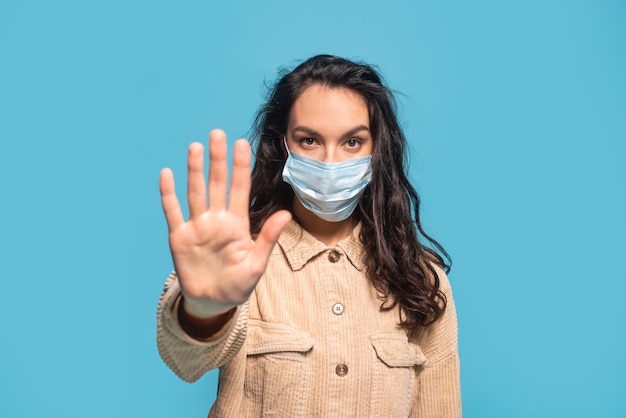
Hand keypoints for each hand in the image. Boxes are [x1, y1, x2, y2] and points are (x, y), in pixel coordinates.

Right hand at [159, 129, 290, 318]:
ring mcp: (197, 226)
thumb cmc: (239, 285)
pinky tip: (166, 174)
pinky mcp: (179, 237)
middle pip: (217, 183)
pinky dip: (168, 194)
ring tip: (195, 147)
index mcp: (237, 224)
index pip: (239, 188)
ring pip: (196, 192)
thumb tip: (285, 213)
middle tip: (217, 134)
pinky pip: (172, 212)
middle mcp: (217, 219)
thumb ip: (268, 238)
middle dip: (217, 159)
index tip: (241, 143)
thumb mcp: (257, 263)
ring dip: (194, 170)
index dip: (240, 166)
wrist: (214, 303)